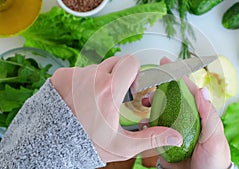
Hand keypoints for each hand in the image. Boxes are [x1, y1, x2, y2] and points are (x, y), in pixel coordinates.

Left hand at [50, 55, 182, 162]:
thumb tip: (177, 136)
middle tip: (113, 96)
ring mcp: (75, 74)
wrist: (53, 145)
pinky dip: (82, 81)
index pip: (130, 61)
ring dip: (100, 80)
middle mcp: (92, 77)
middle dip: (119, 75)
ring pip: (97, 67)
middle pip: (115, 62)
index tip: (130, 88)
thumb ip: (152, 138)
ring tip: (94, 101)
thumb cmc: (88, 144)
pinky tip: (79, 99)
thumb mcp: (123, 145)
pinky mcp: (62, 75)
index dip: (135, 72)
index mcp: (109, 90)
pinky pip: (80, 71)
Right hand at [142, 57, 230, 168]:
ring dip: (150, 105)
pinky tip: (143, 124)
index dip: (177, 75)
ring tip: (144, 105)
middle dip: (158, 90)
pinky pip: (152, 129)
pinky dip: (146, 125)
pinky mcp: (164, 141)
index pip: (188, 90)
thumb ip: (209, 116)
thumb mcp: (215, 138)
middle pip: (169, 97)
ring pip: (159, 111)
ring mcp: (173, 129)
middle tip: (149, 89)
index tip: (166, 62)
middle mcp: (185, 118)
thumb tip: (203, 91)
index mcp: (199, 114)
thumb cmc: (214, 161)